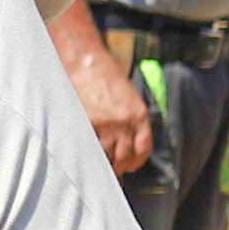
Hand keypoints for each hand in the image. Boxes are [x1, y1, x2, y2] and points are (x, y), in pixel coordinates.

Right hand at [66, 44, 153, 173]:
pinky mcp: (88, 123)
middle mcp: (125, 121)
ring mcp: (106, 124)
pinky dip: (88, 155)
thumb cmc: (102, 73)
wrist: (84, 60)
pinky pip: (90, 148)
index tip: (130, 165)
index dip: (136, 160)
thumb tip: (123, 136)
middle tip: (111, 169)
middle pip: (125, 156)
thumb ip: (128, 116)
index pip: (143, 148)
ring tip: (97, 165)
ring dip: (103, 163)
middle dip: (118, 166)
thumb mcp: (125, 94)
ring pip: (107, 156)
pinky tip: (85, 157)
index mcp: (139, 113)